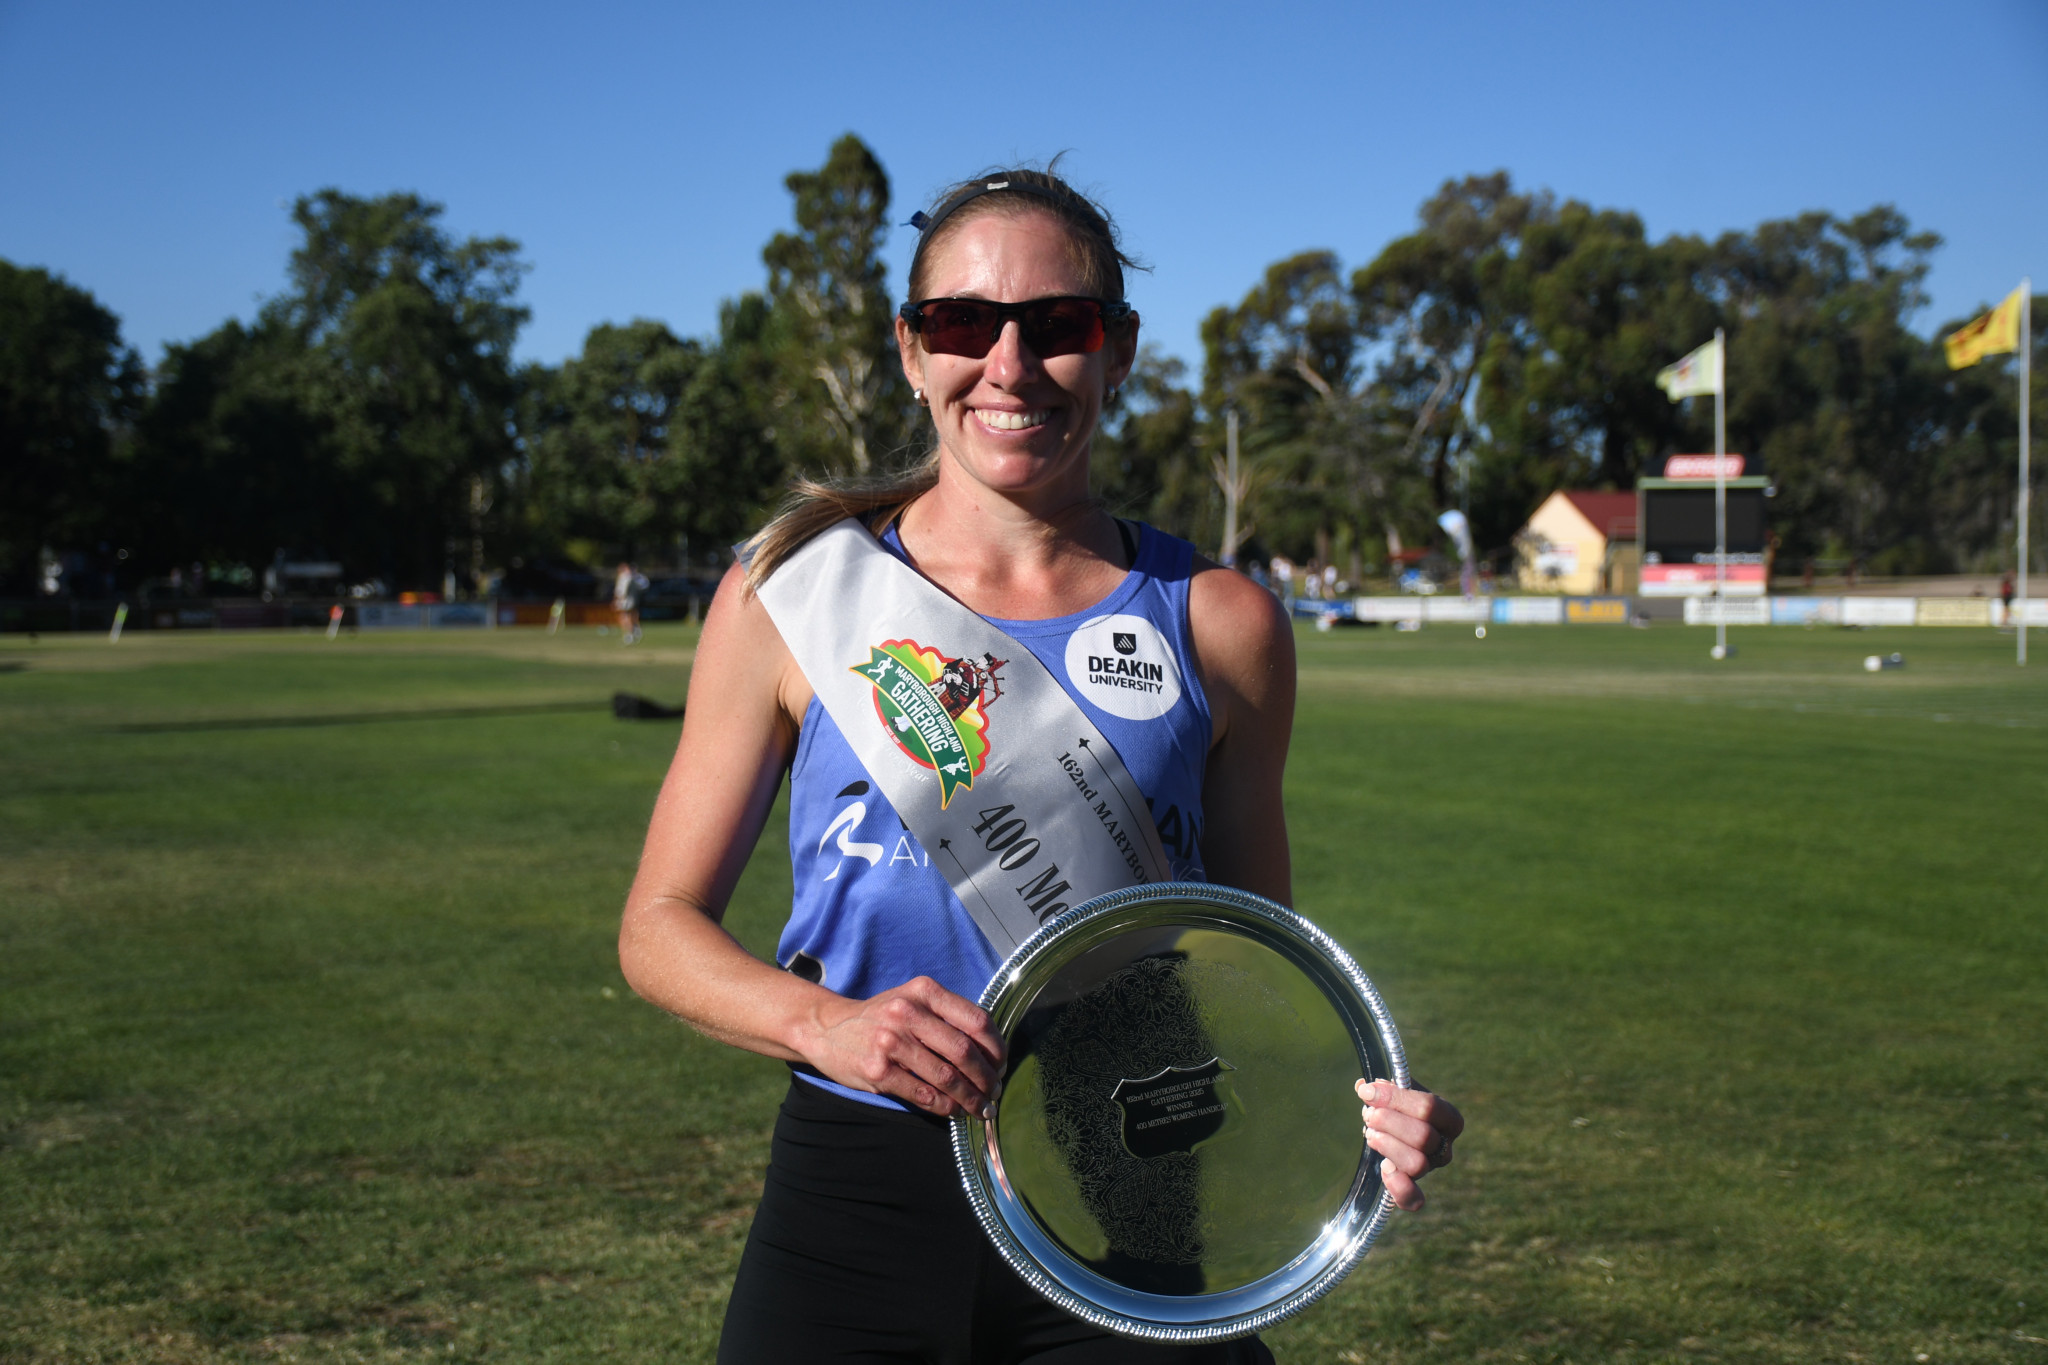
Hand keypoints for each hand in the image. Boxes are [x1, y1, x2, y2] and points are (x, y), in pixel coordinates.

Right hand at [805, 976, 1005, 1118]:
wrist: (826, 1028)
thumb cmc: (880, 1017)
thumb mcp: (912, 1001)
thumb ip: (947, 1017)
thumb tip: (990, 1052)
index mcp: (924, 992)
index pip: (976, 1020)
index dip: (996, 1048)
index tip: (1003, 1065)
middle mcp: (908, 1013)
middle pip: (964, 1051)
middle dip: (986, 1078)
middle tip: (995, 1093)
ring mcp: (891, 1043)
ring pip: (946, 1077)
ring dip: (970, 1098)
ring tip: (981, 1109)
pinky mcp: (878, 1072)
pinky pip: (923, 1095)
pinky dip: (945, 1107)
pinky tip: (954, 1111)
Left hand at [1356, 1079, 1463, 1211]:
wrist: (1393, 1130)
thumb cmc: (1398, 1106)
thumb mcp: (1396, 1091)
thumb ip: (1384, 1087)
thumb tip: (1366, 1089)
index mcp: (1448, 1118)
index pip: (1429, 1108)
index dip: (1395, 1098)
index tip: (1367, 1092)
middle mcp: (1445, 1146)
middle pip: (1423, 1137)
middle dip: (1389, 1122)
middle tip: (1369, 1115)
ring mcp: (1431, 1169)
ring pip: (1417, 1165)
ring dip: (1388, 1146)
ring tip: (1371, 1133)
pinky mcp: (1415, 1190)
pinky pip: (1413, 1199)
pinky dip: (1399, 1188)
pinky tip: (1384, 1169)